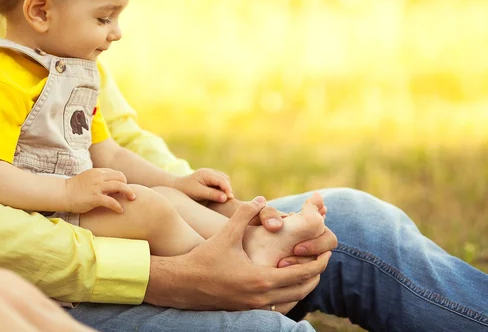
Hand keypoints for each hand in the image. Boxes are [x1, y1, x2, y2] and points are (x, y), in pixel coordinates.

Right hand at [64, 168, 134, 212]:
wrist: (62, 193)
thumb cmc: (74, 188)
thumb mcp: (88, 178)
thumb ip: (99, 180)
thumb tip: (110, 187)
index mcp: (98, 172)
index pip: (116, 173)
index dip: (122, 180)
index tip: (124, 188)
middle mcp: (99, 177)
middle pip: (121, 177)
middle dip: (128, 185)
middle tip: (131, 194)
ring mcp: (97, 187)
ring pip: (120, 186)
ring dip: (128, 192)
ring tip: (132, 199)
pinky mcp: (95, 198)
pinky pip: (111, 201)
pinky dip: (118, 206)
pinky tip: (120, 210)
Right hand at [144, 197, 331, 310]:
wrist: (181, 284)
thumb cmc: (204, 258)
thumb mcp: (226, 234)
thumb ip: (245, 214)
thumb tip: (261, 199)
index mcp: (260, 279)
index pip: (301, 274)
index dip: (318, 263)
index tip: (327, 252)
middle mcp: (260, 297)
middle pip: (301, 291)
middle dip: (315, 275)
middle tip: (322, 260)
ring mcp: (253, 307)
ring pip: (290, 301)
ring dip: (302, 286)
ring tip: (306, 269)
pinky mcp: (245, 310)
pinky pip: (276, 306)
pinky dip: (287, 295)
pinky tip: (284, 281)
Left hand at [173, 168, 234, 202]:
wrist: (177, 188)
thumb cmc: (186, 190)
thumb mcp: (198, 193)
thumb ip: (211, 194)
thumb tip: (226, 197)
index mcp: (206, 173)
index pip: (221, 180)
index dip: (227, 188)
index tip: (230, 198)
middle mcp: (210, 172)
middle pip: (225, 179)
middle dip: (227, 188)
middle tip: (227, 200)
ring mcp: (211, 175)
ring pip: (224, 180)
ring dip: (225, 189)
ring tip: (223, 198)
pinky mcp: (211, 179)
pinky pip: (221, 183)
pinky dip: (222, 189)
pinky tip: (219, 196)